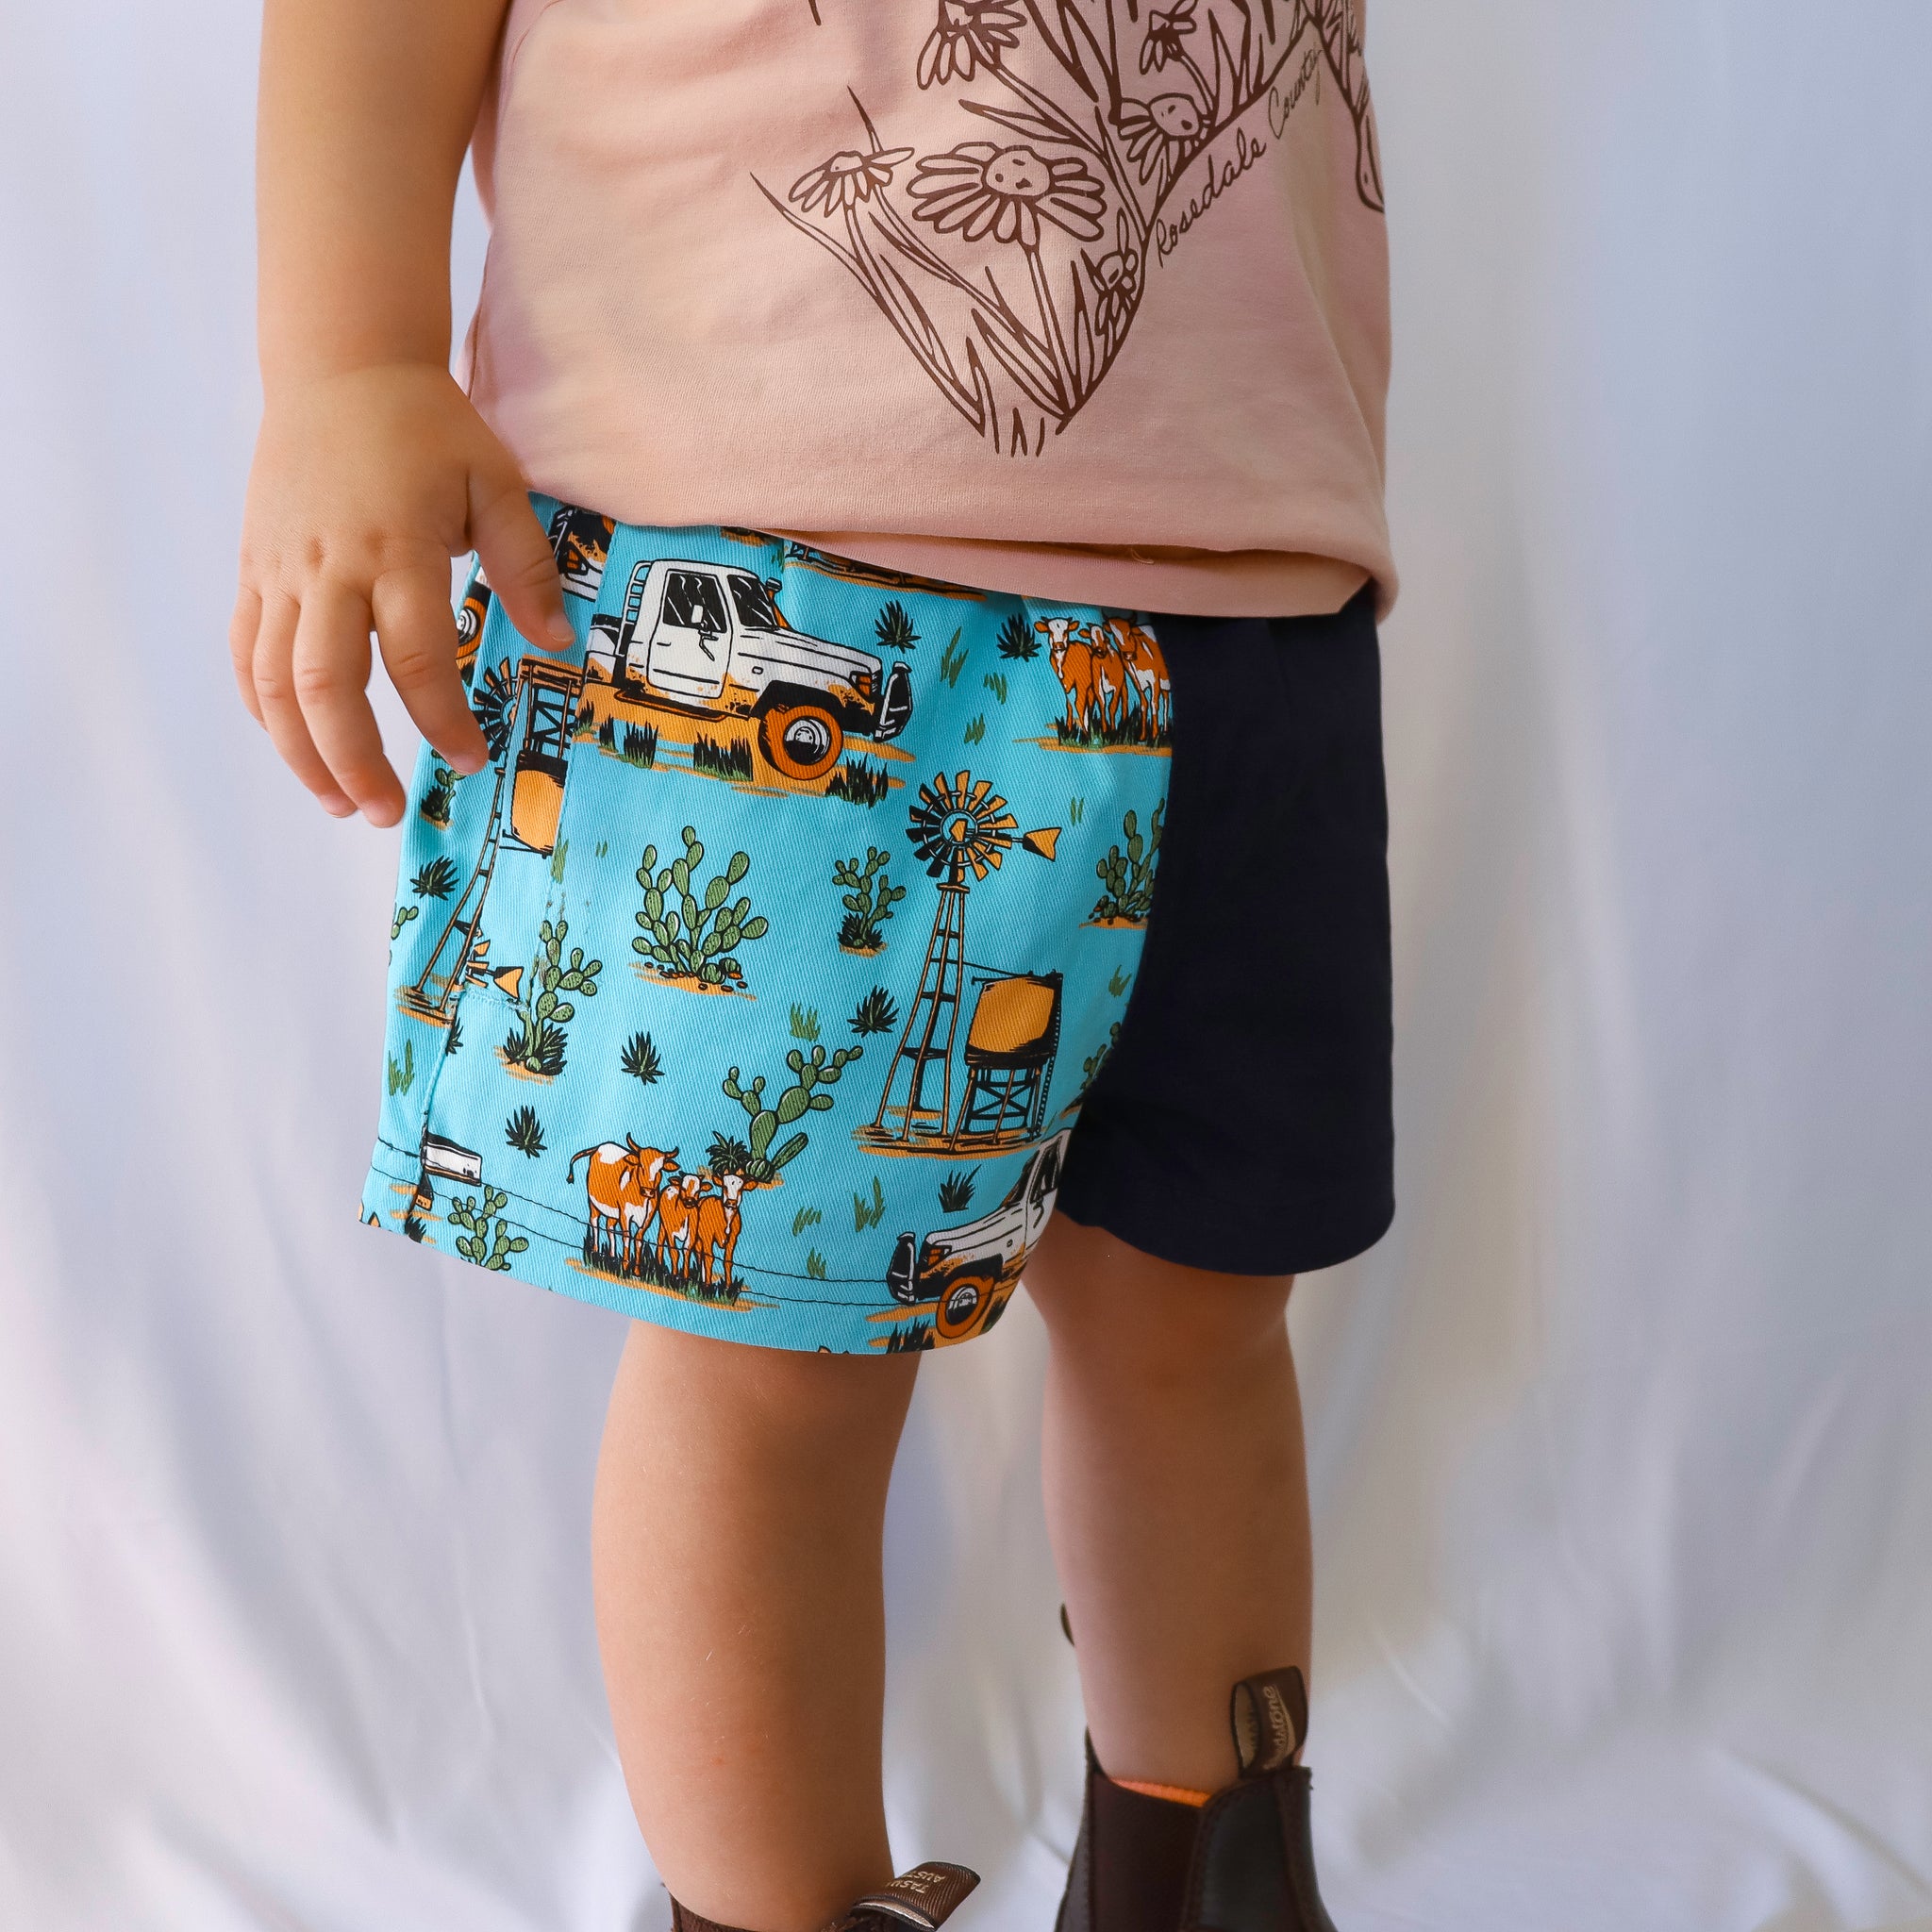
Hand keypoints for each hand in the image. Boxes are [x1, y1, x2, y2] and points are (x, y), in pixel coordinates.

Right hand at [230, 362, 572, 824]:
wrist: (340, 368)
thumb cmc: (428, 429)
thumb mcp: (496, 482)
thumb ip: (528, 566)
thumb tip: (559, 644)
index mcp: (397, 549)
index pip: (415, 657)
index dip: (442, 719)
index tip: (471, 759)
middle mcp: (330, 567)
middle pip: (325, 685)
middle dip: (354, 760)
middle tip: (386, 812)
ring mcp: (282, 571)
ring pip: (272, 681)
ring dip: (301, 751)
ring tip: (341, 802)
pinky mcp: (254, 569)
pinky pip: (245, 651)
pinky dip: (264, 708)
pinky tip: (297, 747)